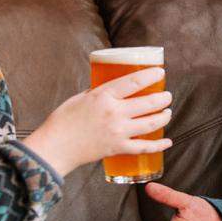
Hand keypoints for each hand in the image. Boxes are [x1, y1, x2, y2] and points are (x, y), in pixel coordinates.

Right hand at [23, 67, 170, 176]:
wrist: (54, 147)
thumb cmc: (63, 121)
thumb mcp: (81, 98)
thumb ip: (100, 94)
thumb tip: (114, 92)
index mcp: (104, 96)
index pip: (134, 81)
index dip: (151, 75)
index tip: (161, 72)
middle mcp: (114, 112)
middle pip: (148, 103)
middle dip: (163, 98)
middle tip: (167, 96)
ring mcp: (118, 131)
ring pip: (151, 123)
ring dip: (164, 117)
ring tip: (167, 112)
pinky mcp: (118, 148)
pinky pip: (144, 147)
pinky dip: (159, 145)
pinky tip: (167, 141)